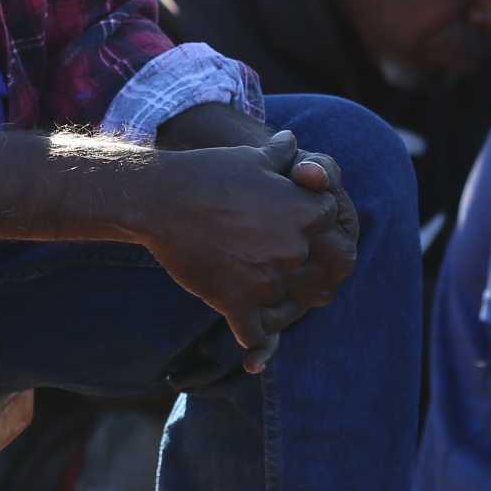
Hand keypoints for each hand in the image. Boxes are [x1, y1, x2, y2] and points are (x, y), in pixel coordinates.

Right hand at [140, 134, 353, 372]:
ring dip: (276, 299)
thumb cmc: (208, 173)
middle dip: (301, 263)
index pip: (329, 223)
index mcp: (305, 213)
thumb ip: (281, 156)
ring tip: (259, 293)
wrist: (161, 201)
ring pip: (287, 301)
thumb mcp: (252, 158)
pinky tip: (252, 347)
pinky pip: (255, 333)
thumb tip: (291, 142)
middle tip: (278, 260)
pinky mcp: (238, 303)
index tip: (293, 223)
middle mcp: (294, 249)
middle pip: (315, 266)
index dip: (312, 222)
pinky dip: (254, 341)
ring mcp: (268, 280)